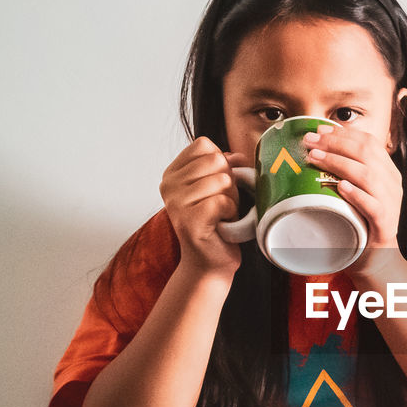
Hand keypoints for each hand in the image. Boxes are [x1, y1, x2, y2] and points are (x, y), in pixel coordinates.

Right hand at [160, 137, 249, 275]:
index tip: (216, 185)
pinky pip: (223, 201)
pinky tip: (222, 224)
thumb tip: (237, 156)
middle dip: (229, 181)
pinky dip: (230, 213)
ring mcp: (176, 202)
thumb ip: (224, 166)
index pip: (204, 144)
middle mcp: (169, 185)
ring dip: (231, 199)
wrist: (210, 262)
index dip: (221, 162)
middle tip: (221, 203)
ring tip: (221, 214)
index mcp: (173, 172)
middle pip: (215, 160)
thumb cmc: (216, 223)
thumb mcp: (219, 187)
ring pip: (222, 180)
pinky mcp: (189, 219)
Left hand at [302, 123, 402, 269]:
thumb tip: (315, 148)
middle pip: (366, 153)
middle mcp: (393, 184)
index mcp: (388, 172)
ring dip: (339, 163)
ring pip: (368, 175)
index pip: (369, 142)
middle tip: (309, 143)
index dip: (342, 133)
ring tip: (315, 159)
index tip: (318, 131)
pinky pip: (374, 206)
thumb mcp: (356, 191)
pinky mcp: (385, 226)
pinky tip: (340, 187)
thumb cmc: (359, 222)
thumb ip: (345, 172)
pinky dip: (357, 194)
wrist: (377, 258)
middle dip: (334, 143)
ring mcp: (391, 205)